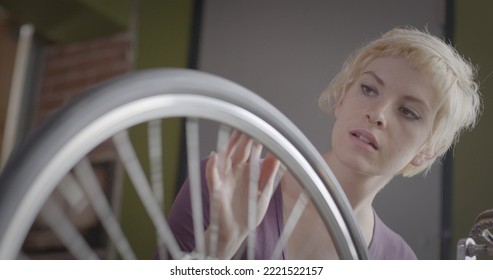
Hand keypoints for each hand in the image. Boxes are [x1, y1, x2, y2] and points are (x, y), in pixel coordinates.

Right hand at [204, 130, 279, 257]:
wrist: (236, 233)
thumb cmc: (248, 214)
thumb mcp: (263, 193)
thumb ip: (269, 175)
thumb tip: (277, 156)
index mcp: (247, 172)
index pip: (251, 150)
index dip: (256, 138)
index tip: (262, 125)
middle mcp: (235, 172)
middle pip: (238, 150)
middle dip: (243, 137)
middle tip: (249, 121)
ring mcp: (225, 180)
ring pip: (225, 158)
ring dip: (228, 146)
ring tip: (233, 134)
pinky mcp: (216, 191)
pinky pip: (212, 177)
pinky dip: (212, 167)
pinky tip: (214, 157)